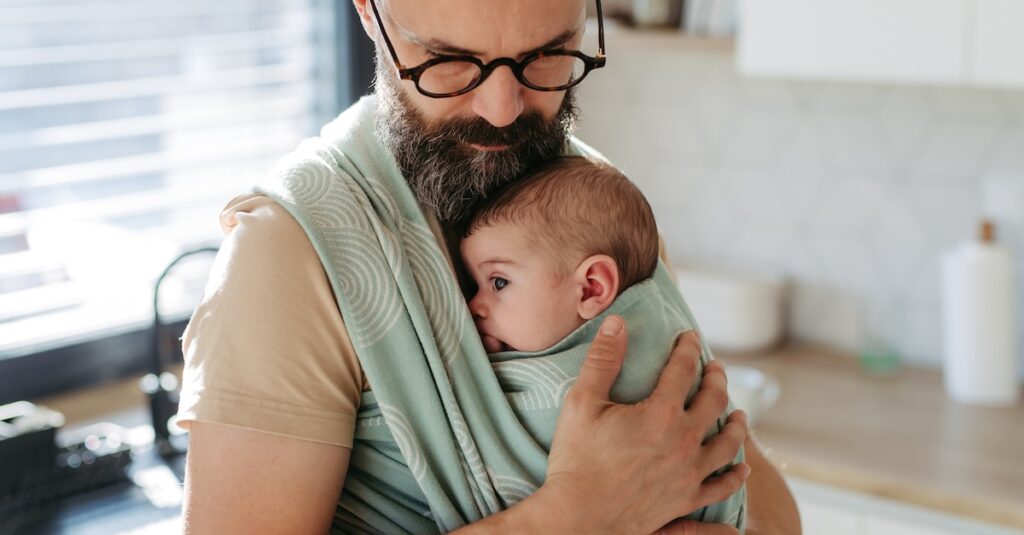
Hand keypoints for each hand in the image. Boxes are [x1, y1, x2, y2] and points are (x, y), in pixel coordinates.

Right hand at [543, 315, 749, 533]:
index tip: (689, 336)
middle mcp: (684, 441)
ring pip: (727, 443)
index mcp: (661, 413)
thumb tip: (618, 323)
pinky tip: (741, 467)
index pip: (683, 369)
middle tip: (716, 368)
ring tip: (740, 414)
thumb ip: (603, 360)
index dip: (687, 348)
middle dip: (716, 379)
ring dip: (737, 424)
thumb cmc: (576, 459)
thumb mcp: (582, 403)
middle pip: (713, 401)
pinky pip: (721, 485)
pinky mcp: (686, 500)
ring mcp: (689, 473)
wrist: (578, 517)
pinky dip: (735, 475)